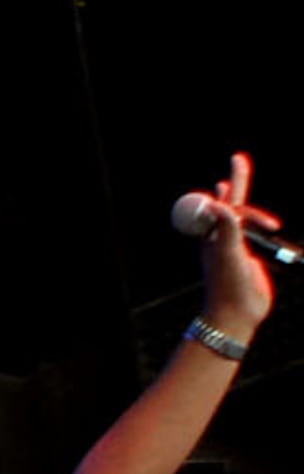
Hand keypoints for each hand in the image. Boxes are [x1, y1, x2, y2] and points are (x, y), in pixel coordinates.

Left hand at [188, 152, 277, 333]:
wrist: (237, 313)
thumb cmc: (228, 285)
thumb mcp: (228, 254)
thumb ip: (226, 229)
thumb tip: (218, 204)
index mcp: (215, 235)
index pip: (223, 203)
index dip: (232, 182)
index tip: (236, 161)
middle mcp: (222, 238)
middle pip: (233, 205)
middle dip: (239, 182)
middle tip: (240, 159)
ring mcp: (235, 247)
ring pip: (243, 219)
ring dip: (251, 208)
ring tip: (256, 201)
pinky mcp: (248, 257)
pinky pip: (252, 234)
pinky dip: (256, 223)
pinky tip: (258, 221)